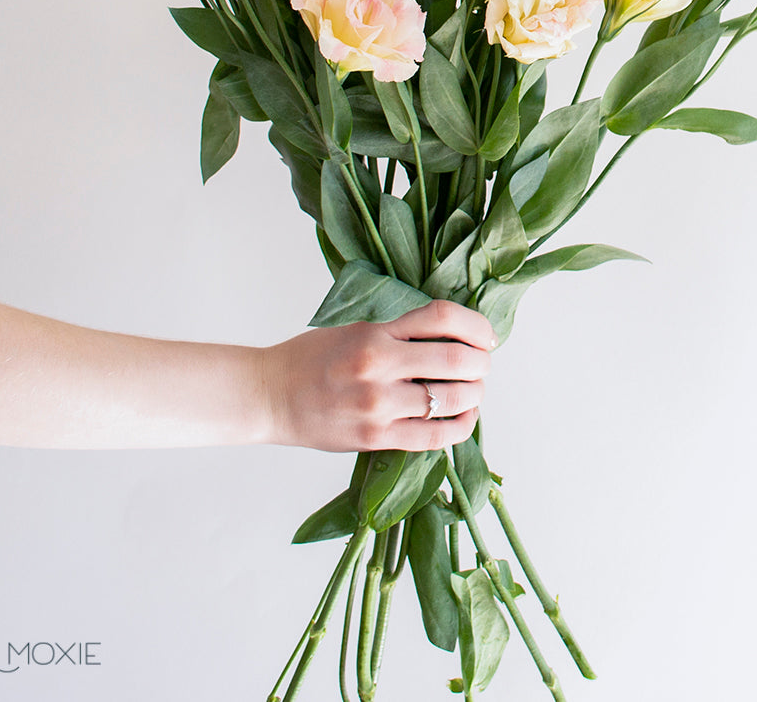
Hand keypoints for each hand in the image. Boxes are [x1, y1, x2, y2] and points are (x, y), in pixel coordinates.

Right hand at [257, 300, 496, 452]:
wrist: (269, 395)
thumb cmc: (312, 359)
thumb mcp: (355, 329)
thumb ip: (399, 332)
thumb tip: (452, 338)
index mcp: (375, 332)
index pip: (442, 317)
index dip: (476, 325)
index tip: (487, 335)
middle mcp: (379, 365)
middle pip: (456, 361)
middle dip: (481, 364)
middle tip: (484, 365)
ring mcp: (378, 405)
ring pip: (451, 400)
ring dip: (474, 395)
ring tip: (474, 392)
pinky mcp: (376, 438)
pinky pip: (434, 437)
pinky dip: (459, 427)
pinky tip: (464, 419)